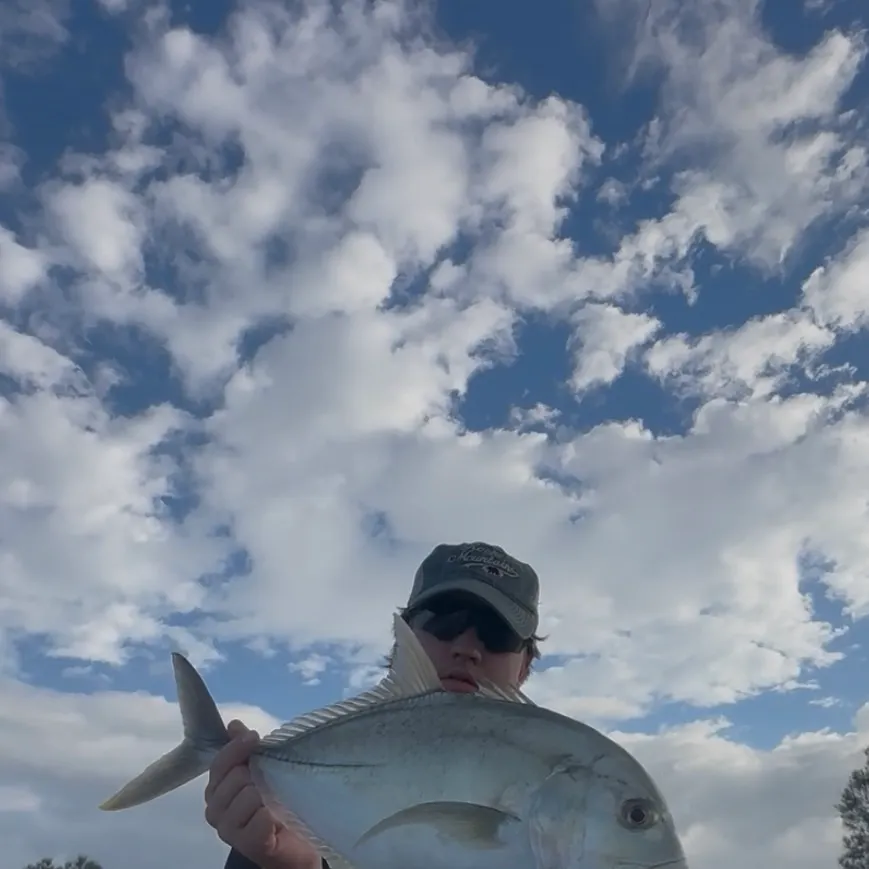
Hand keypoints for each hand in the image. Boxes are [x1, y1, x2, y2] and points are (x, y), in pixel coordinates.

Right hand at [204, 719, 321, 868]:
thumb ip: (245, 748)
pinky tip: (276, 818)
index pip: (219, 764)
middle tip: (269, 783)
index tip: (254, 738)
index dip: (236, 748)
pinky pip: (259, 819)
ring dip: (266, 795)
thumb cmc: (277, 800)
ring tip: (274, 802)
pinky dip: (271, 815)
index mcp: (217, 791)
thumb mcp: (262, 768)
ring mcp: (229, 831)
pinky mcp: (249, 846)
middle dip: (256, 775)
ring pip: (247, 796)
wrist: (298, 839)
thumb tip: (233, 724)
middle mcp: (216, 811)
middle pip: (234, 777)